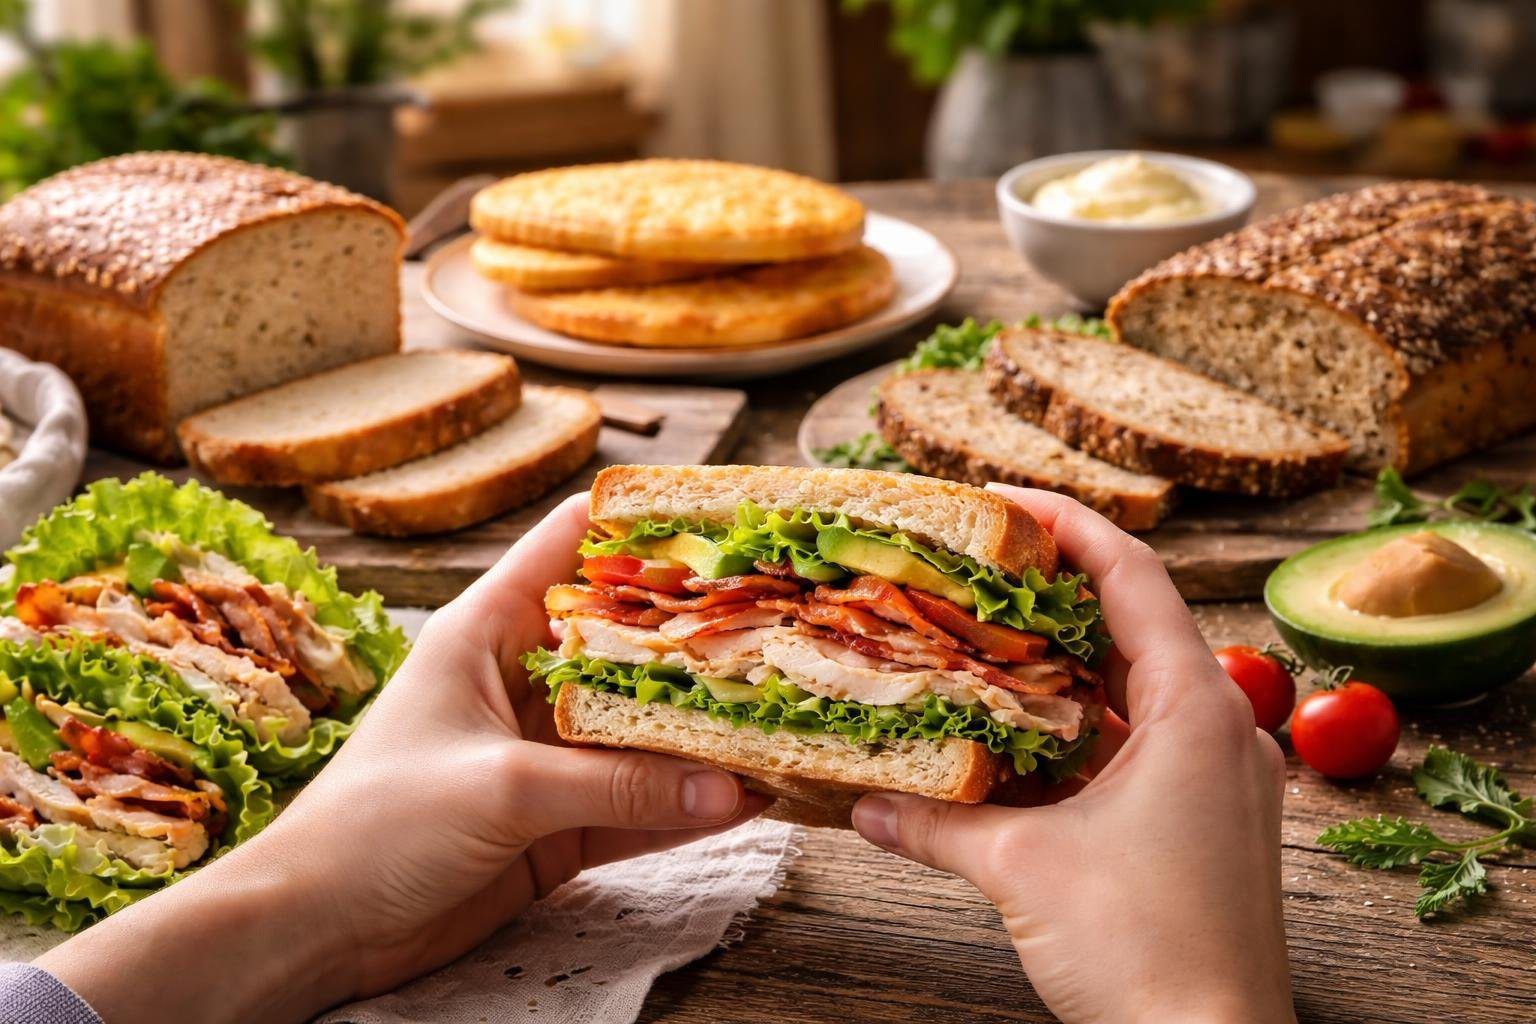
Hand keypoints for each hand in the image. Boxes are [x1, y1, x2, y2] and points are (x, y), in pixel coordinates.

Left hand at [39, 494, 768, 1023]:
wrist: (317, 929)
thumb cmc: (375, 826)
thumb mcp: (502, 788)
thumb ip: (617, 785)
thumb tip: (728, 787)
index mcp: (489, 631)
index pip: (571, 547)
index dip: (644, 525)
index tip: (725, 520)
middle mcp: (525, 682)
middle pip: (627, 644)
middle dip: (701, 641)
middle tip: (785, 630)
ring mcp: (547, 754)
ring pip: (644, 732)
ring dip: (706, 735)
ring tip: (787, 723)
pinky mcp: (558, 821)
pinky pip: (639, 803)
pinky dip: (688, 807)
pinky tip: (748, 802)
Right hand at [851, 486, 1293, 1023]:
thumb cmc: (1146, 953)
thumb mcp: (1020, 870)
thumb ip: (934, 824)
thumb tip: (859, 801)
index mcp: (1195, 710)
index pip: (1133, 576)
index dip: (1069, 524)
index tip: (1004, 499)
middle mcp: (1219, 728)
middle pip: (1133, 621)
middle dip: (1053, 591)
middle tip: (976, 565)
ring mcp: (1216, 776)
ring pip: (1133, 685)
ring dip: (1061, 661)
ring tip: (984, 637)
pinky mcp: (1202, 818)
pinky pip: (1137, 741)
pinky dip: (1077, 725)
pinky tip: (1016, 731)